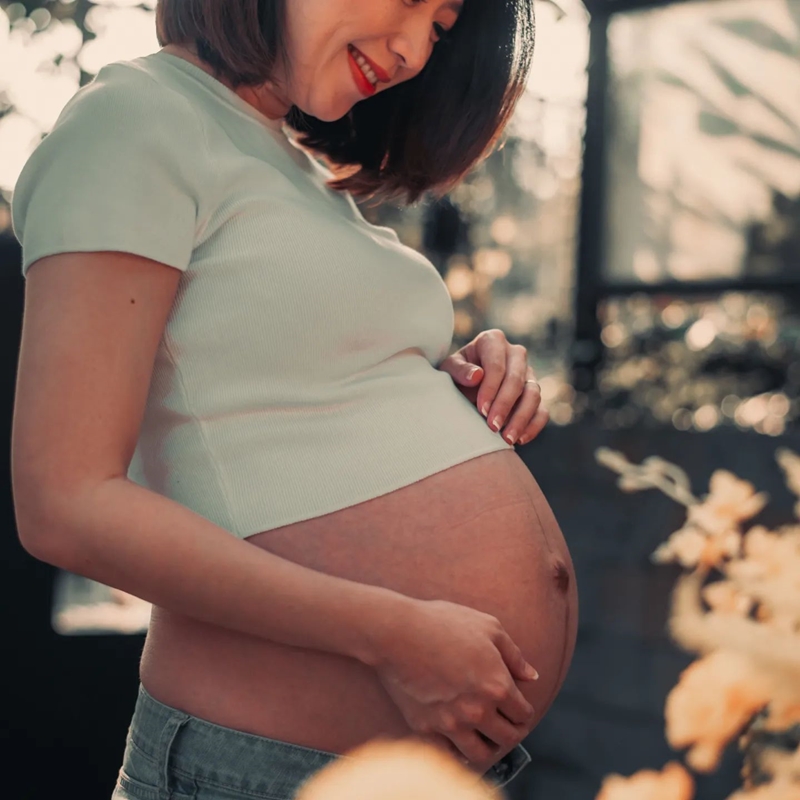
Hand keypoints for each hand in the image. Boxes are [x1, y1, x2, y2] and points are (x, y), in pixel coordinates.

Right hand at [371, 597, 538, 768]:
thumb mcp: (488, 627)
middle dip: (511, 731)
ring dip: (487, 746)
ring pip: (481, 754)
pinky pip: (450, 752)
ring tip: (483, 734)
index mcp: (497, 686)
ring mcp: (451, 722)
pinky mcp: (426, 728)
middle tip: (504, 724)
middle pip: (507, 738)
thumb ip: (514, 655)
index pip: (523, 714)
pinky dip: (458, 749)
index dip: (523, 711)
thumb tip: (532, 677)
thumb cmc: (443, 622)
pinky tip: (458, 735)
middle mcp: (478, 710)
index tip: (516, 708)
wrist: (397, 632)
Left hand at [437, 329, 547, 445]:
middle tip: (492, 427)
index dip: (491, 388)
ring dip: (521, 418)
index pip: (497, 364)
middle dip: (506, 405)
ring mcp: (528, 374)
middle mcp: (515, 354)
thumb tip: (477, 376)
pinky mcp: (534, 394)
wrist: (462, 388)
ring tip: (506, 439)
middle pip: (517, 379)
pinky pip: (542, 411)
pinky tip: (519, 440)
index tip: (481, 409)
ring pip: (534, 394)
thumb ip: (459, 370)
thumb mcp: (449, 370)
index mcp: (493, 341)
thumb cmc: (454, 376)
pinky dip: (533, 426)